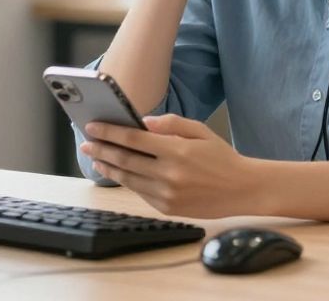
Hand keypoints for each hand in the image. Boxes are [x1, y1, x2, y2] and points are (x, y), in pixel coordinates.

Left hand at [80, 114, 259, 218]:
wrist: (242, 189)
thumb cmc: (221, 157)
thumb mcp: (200, 131)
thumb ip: (171, 123)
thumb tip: (142, 121)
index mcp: (177, 151)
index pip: (133, 139)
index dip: (109, 132)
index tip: (93, 127)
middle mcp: (169, 174)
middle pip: (125, 160)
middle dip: (101, 150)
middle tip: (86, 144)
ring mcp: (167, 194)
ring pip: (128, 179)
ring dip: (109, 167)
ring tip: (97, 159)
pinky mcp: (167, 208)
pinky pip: (140, 192)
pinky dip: (127, 181)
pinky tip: (118, 172)